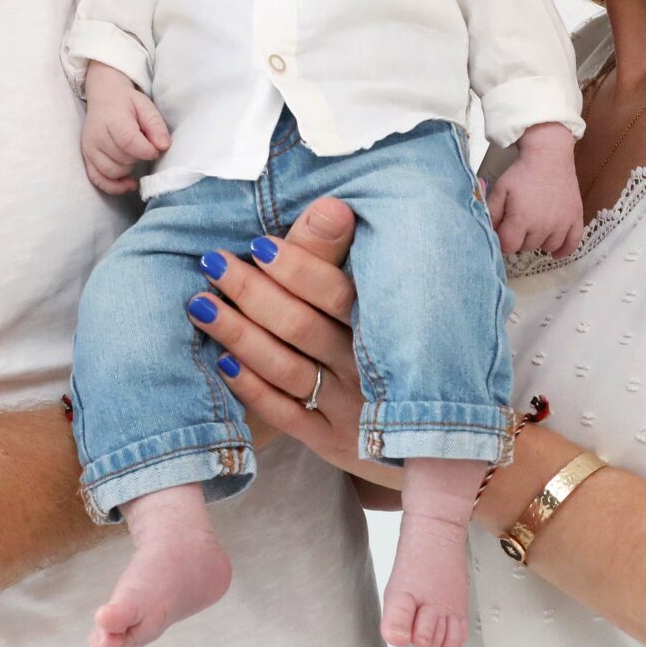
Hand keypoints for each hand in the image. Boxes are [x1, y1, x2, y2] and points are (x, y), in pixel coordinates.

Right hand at [80, 61, 169, 195]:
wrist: (104, 96)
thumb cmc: (127, 102)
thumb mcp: (146, 107)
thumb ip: (156, 125)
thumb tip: (164, 146)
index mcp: (112, 119)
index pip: (128, 142)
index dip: (146, 150)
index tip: (157, 149)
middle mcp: (96, 135)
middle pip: (122, 159)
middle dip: (139, 157)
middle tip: (144, 146)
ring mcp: (89, 148)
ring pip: (112, 172)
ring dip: (129, 169)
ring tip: (134, 155)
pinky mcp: (87, 158)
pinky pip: (98, 179)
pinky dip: (114, 186)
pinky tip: (129, 183)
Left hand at [186, 198, 404, 488]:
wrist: (446, 429)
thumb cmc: (407, 344)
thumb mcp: (396, 299)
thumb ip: (355, 256)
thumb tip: (330, 204)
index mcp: (390, 323)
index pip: (338, 292)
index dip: (296, 267)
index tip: (257, 244)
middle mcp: (371, 367)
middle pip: (302, 326)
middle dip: (252, 292)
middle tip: (214, 263)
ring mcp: (352, 408)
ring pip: (285, 367)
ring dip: (238, 334)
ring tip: (200, 304)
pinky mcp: (334, 442)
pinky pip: (286, 414)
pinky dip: (252, 387)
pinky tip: (222, 362)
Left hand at [488, 126, 583, 258]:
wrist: (549, 155)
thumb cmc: (521, 172)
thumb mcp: (500, 190)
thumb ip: (492, 214)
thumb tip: (490, 233)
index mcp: (521, 219)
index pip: (509, 246)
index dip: (504, 240)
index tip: (504, 230)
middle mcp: (543, 225)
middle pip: (527, 247)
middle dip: (521, 238)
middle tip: (520, 222)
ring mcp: (562, 223)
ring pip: (548, 246)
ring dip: (540, 241)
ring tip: (536, 227)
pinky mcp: (576, 218)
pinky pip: (573, 243)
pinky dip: (564, 250)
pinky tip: (555, 251)